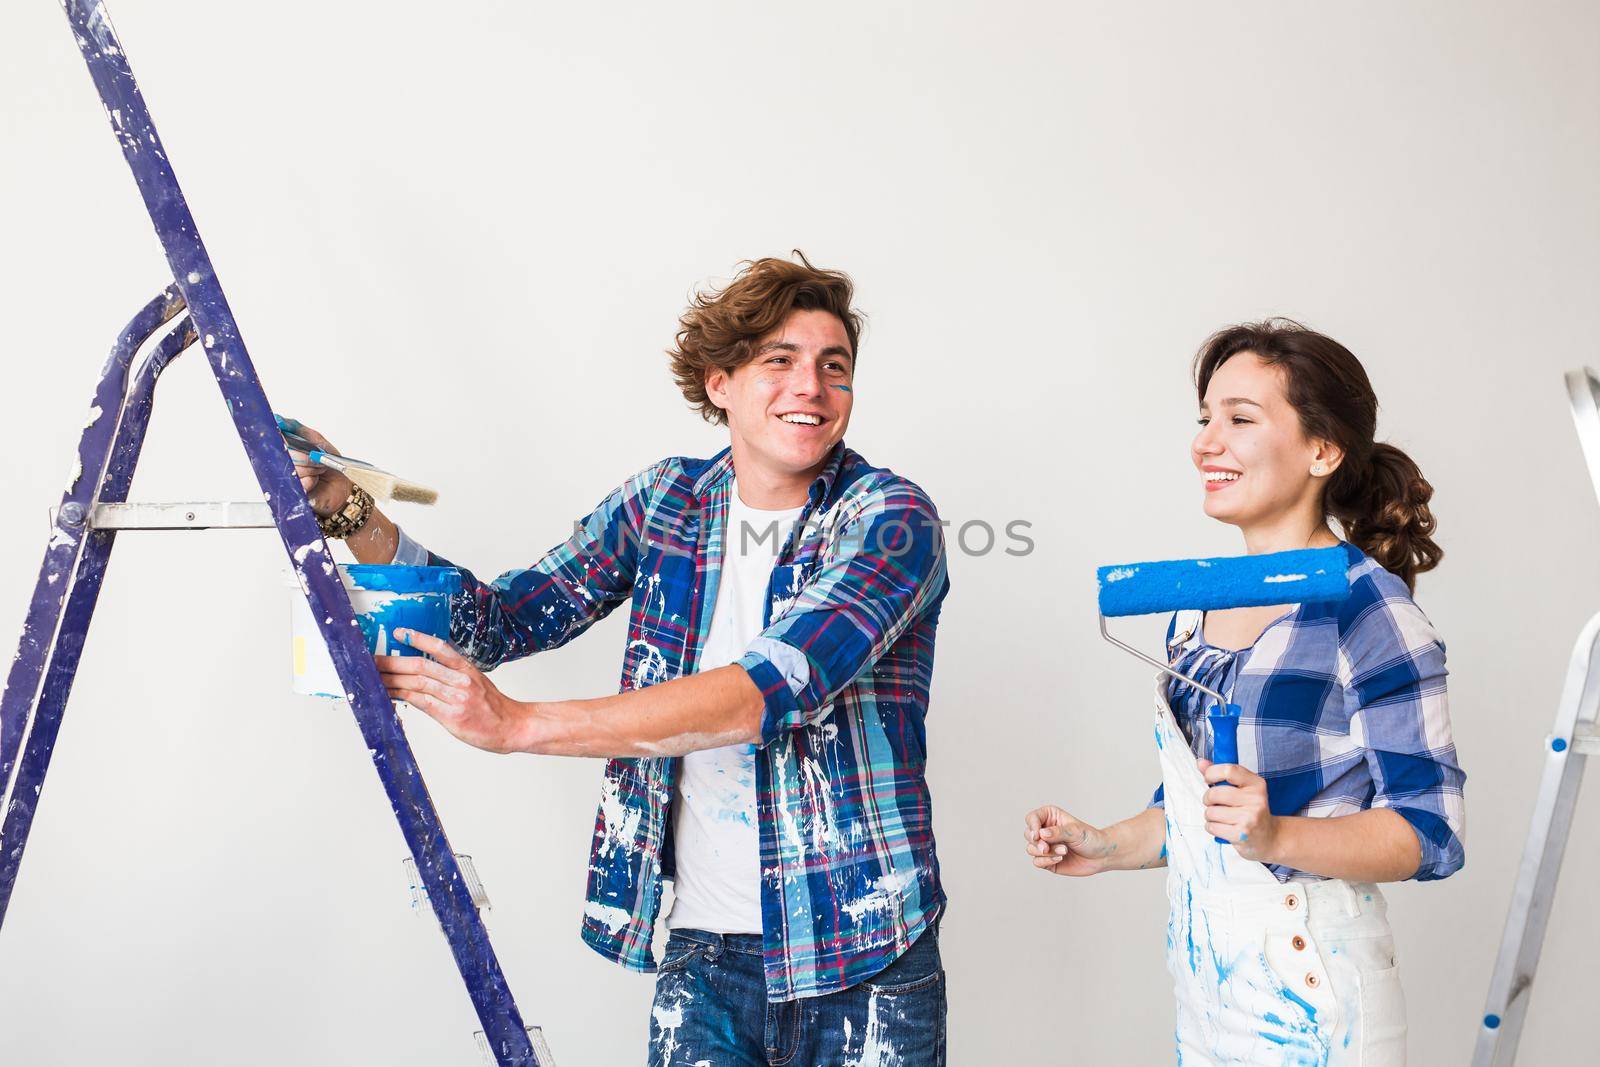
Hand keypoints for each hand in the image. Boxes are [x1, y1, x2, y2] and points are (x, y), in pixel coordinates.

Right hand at [282, 422, 352, 517]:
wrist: (342, 485)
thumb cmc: (329, 462)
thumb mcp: (315, 439)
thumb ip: (296, 427)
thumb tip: (278, 419)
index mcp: (283, 450)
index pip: (271, 440)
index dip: (279, 439)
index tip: (286, 438)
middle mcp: (281, 464)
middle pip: (283, 455)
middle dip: (305, 456)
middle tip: (316, 458)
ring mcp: (285, 479)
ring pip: (292, 469)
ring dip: (311, 468)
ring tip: (318, 470)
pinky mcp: (292, 493)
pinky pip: (299, 483)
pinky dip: (312, 480)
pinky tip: (315, 482)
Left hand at [376, 628, 530, 753]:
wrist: (512, 726)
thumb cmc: (494, 707)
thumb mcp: (477, 683)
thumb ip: (452, 677)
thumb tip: (424, 674)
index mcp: (467, 669)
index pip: (440, 648)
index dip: (419, 638)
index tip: (400, 632)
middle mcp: (461, 680)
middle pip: (421, 666)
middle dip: (393, 661)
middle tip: (373, 659)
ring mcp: (456, 698)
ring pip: (417, 683)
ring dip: (392, 679)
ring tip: (375, 676)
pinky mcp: (452, 716)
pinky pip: (421, 702)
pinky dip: (403, 696)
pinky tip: (390, 693)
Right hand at [1023, 805, 1113, 876]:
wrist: (1101, 856)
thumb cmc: (1090, 838)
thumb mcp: (1075, 832)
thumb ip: (1058, 832)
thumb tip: (1041, 834)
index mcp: (1050, 817)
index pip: (1032, 818)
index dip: (1032, 826)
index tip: (1038, 835)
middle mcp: (1045, 831)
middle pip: (1028, 834)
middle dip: (1037, 842)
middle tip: (1047, 847)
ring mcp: (1046, 846)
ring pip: (1031, 849)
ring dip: (1045, 853)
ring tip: (1063, 852)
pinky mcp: (1048, 861)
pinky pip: (1037, 862)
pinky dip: (1046, 861)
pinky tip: (1059, 859)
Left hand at [1199, 759, 1278, 860]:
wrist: (1269, 837)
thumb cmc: (1251, 810)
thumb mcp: (1243, 789)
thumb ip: (1221, 775)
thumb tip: (1200, 762)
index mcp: (1256, 784)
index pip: (1229, 770)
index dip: (1212, 773)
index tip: (1208, 779)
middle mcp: (1255, 799)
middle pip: (1215, 793)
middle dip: (1208, 799)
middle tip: (1215, 803)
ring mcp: (1249, 818)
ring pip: (1211, 812)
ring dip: (1210, 815)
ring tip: (1222, 817)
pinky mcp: (1241, 834)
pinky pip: (1212, 827)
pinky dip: (1212, 827)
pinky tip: (1223, 827)